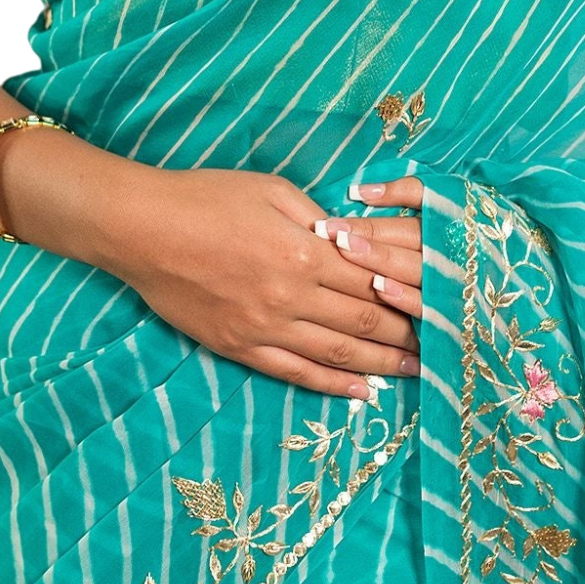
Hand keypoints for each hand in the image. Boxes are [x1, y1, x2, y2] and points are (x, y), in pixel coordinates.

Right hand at [112, 166, 422, 401]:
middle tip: (441, 345)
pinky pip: (296, 373)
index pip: (373, 280)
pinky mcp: (240, 348)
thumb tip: (354, 240)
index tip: (437, 304)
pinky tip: (361, 393)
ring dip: (382, 366)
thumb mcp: (273, 190)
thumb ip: (318, 220)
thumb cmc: (208, 197)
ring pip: (338, 354)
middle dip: (407, 335)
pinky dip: (333, 386)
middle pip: (364, 321)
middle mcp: (292, 296)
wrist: (143, 229)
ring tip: (416, 373)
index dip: (409, 295)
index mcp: (305, 252)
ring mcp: (265, 328)